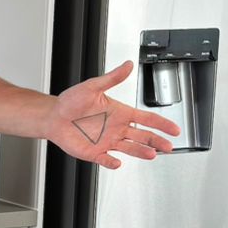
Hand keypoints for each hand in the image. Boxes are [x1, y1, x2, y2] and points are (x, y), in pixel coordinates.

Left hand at [50, 62, 177, 168]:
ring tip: (151, 154)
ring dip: (141, 151)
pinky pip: (106, 160)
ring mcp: (107, 141)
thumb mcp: (93, 86)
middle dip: (157, 141)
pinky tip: (117, 162)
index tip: (174, 129)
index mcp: (120, 113)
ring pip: (130, 148)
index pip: (146, 119)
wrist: (53, 116)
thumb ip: (112, 77)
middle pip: (143, 136)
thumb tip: (128, 65)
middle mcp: (117, 128)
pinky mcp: (95, 152)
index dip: (161, 124)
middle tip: (168, 146)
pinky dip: (112, 162)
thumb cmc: (71, 101)